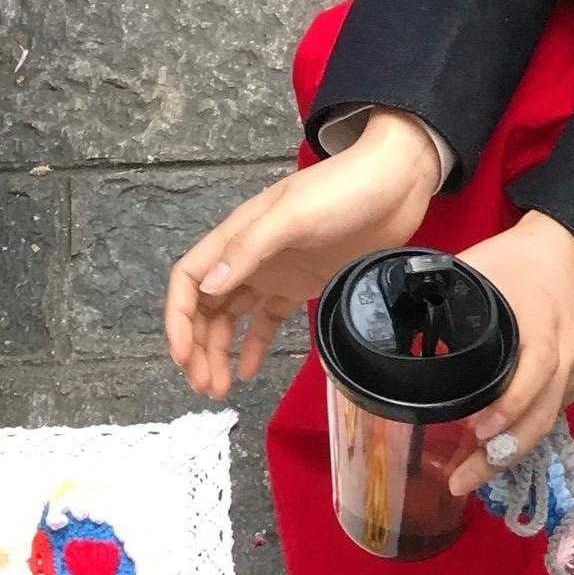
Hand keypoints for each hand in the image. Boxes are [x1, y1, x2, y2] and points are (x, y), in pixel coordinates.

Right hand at [164, 111, 443, 398]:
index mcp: (237, 234)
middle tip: (205, 386)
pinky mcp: (301, 285)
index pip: (189, 278)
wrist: (394, 185)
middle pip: (206, 306)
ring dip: (219, 352)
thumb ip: (249, 249)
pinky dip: (254, 346)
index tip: (183, 357)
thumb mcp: (292, 216)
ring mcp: (275, 272)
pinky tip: (248, 371)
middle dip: (198, 346)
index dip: (179, 319)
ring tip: (220, 389)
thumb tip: (208, 288)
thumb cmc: (341, 192)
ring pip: (232, 318)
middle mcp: (249, 255)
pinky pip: (267, 320)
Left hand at [446, 212, 573, 498]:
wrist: (566, 250)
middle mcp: (569, 348)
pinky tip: (496, 443)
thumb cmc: (510, 259)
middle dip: (501, 452)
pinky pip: (556, 410)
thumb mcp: (472, 269)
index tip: (477, 433)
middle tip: (460, 481)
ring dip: (510, 449)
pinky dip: (526, 429)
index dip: (509, 406)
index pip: (534, 370)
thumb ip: (439, 298)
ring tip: (469, 474)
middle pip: (542, 412)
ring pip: (549, 419)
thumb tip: (387, 327)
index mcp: (541, 320)